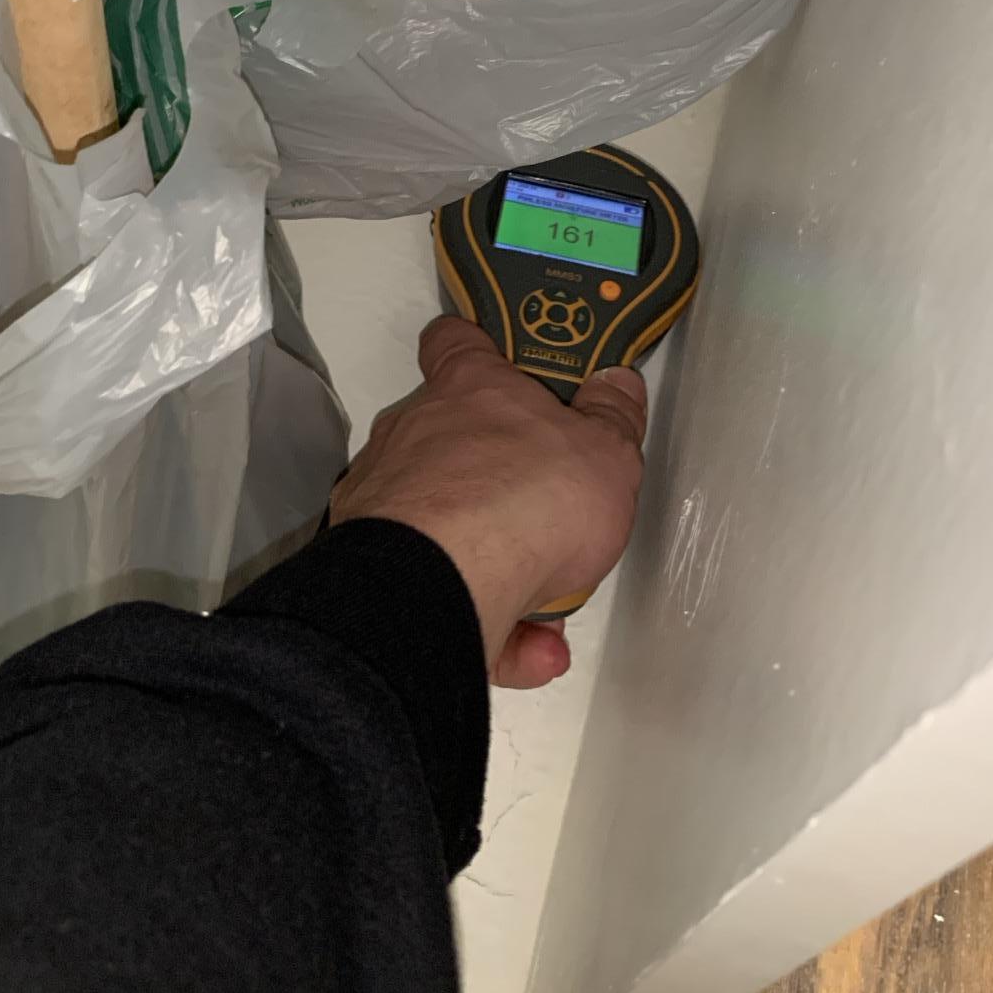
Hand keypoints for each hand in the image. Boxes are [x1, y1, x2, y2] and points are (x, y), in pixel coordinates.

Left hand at [330, 317, 646, 688]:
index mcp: (469, 389)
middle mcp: (415, 435)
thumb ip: (614, 419)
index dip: (477, 345)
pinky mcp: (375, 569)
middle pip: (452, 441)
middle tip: (549, 516)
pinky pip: (436, 590)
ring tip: (549, 611)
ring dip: (499, 566)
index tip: (495, 356)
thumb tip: (617, 386)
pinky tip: (530, 651)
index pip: (457, 341)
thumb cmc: (523, 500)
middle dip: (500, 482)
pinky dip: (484, 621)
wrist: (443, 584)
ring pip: (445, 527)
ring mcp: (387, 501)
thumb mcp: (607, 454)